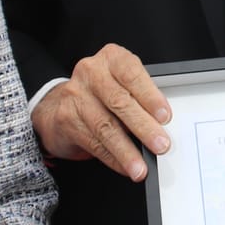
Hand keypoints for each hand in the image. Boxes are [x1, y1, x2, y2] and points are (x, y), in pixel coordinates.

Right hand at [33, 44, 171, 180]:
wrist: (59, 105)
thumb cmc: (101, 93)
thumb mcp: (122, 84)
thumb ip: (140, 98)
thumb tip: (162, 126)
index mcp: (111, 58)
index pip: (132, 75)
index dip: (150, 97)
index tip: (165, 117)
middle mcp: (91, 72)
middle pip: (120, 102)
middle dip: (143, 127)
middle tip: (160, 145)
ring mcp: (75, 95)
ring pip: (106, 126)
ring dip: (127, 151)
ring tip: (141, 167)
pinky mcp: (66, 119)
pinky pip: (94, 142)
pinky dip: (113, 158)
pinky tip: (125, 166)